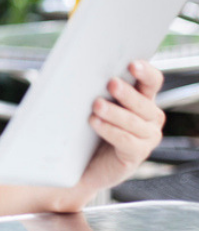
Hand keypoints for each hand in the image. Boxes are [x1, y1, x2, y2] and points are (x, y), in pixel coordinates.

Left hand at [80, 61, 165, 190]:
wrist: (81, 166)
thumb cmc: (87, 130)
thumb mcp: (94, 106)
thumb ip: (97, 90)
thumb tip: (78, 71)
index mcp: (143, 99)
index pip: (152, 82)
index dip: (145, 72)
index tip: (132, 64)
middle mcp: (150, 118)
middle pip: (143, 102)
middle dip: (126, 92)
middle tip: (110, 83)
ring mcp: (147, 138)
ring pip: (134, 121)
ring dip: (115, 112)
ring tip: (96, 105)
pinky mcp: (136, 154)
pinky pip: (126, 141)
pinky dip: (110, 131)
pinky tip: (95, 123)